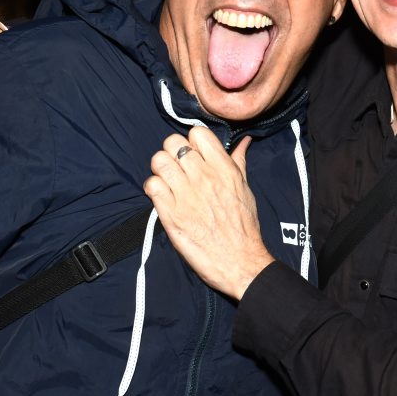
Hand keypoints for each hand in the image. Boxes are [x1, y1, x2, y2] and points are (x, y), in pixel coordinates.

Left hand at [144, 125, 274, 300]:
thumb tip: (243, 142)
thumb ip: (238, 162)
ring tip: (166, 181)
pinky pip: (151, 186)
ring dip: (160, 169)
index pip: (197, 133)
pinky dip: (152, 188)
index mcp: (223, 169)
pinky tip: (161, 197)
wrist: (240, 262)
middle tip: (176, 168)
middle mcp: (203, 178)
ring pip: (158, 161)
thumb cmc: (244, 228)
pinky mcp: (171, 214)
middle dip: (171, 152)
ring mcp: (185, 195)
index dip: (191, 141)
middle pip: (173, 143)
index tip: (192, 154)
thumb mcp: (245, 189)